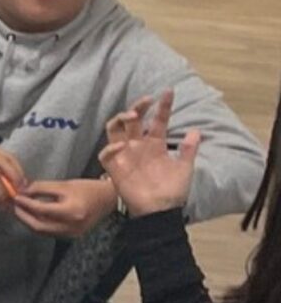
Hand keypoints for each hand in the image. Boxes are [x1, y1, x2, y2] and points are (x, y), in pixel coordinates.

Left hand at [12, 175, 118, 239]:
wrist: (108, 200)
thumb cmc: (88, 189)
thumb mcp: (65, 184)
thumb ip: (42, 188)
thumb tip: (23, 191)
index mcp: (72, 211)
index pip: (41, 210)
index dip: (25, 203)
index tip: (16, 196)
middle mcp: (71, 226)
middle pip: (38, 226)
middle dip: (23, 216)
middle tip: (14, 206)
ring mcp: (71, 234)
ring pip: (42, 231)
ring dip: (29, 221)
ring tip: (21, 210)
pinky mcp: (71, 236)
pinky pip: (49, 232)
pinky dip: (39, 224)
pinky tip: (33, 216)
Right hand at [102, 89, 202, 217]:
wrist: (161, 210)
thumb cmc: (173, 191)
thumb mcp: (185, 168)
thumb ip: (188, 149)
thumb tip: (196, 131)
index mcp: (155, 144)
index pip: (157, 120)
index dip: (163, 106)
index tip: (169, 92)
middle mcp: (138, 146)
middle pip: (132, 120)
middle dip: (138, 106)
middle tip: (147, 100)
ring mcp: (125, 156)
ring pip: (115, 130)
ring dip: (120, 120)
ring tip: (132, 116)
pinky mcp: (114, 168)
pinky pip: (106, 155)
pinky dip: (111, 148)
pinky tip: (122, 146)